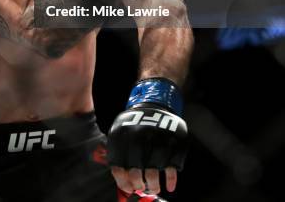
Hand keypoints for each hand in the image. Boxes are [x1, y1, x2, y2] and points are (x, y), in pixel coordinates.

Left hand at [107, 79, 186, 196]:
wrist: (155, 104)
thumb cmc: (135, 124)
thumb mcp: (120, 132)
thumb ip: (116, 153)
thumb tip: (120, 180)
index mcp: (122, 134)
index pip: (118, 167)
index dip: (123, 182)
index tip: (128, 188)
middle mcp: (138, 136)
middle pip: (135, 172)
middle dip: (138, 185)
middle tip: (141, 187)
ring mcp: (157, 139)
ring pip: (153, 174)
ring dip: (153, 186)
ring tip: (153, 188)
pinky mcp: (174, 143)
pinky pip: (172, 168)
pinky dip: (171, 180)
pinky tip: (169, 185)